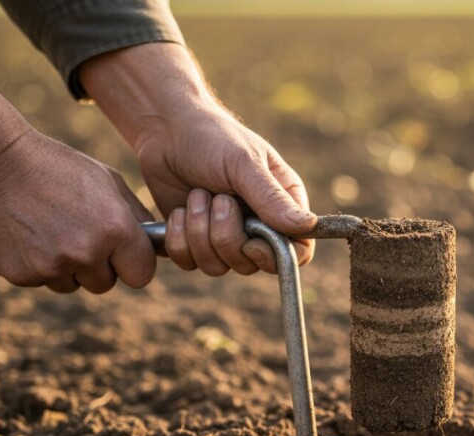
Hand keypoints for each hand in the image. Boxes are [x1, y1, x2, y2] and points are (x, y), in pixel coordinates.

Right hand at [0, 88, 155, 292]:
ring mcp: (51, 267)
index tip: (124, 255)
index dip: (133, 264)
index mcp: (115, 230)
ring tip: (52, 229)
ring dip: (67, 267)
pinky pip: (41, 281)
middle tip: (80, 233)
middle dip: (98, 266)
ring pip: (72, 284)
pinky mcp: (21, 275)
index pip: (141, 275)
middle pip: (106, 283)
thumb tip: (158, 246)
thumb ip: (137, 218)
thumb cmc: (60, 168)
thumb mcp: (109, 182)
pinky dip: (37, 264)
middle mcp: (86, 253)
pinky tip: (30, 234)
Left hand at [80, 42, 315, 274]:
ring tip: (195, 196)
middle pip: (252, 264)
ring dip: (199, 232)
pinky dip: (178, 238)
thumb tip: (307, 226)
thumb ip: (272, 197)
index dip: (276, 257)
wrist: (166, 130)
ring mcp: (225, 236)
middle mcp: (257, 225)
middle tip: (217, 199)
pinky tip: (179, 210)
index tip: (252, 244)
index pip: (297, 251)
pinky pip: (189, 262)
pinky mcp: (194, 241)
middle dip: (226, 236)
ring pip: (218, 266)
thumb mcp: (244, 163)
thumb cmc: (213, 138)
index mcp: (282, 205)